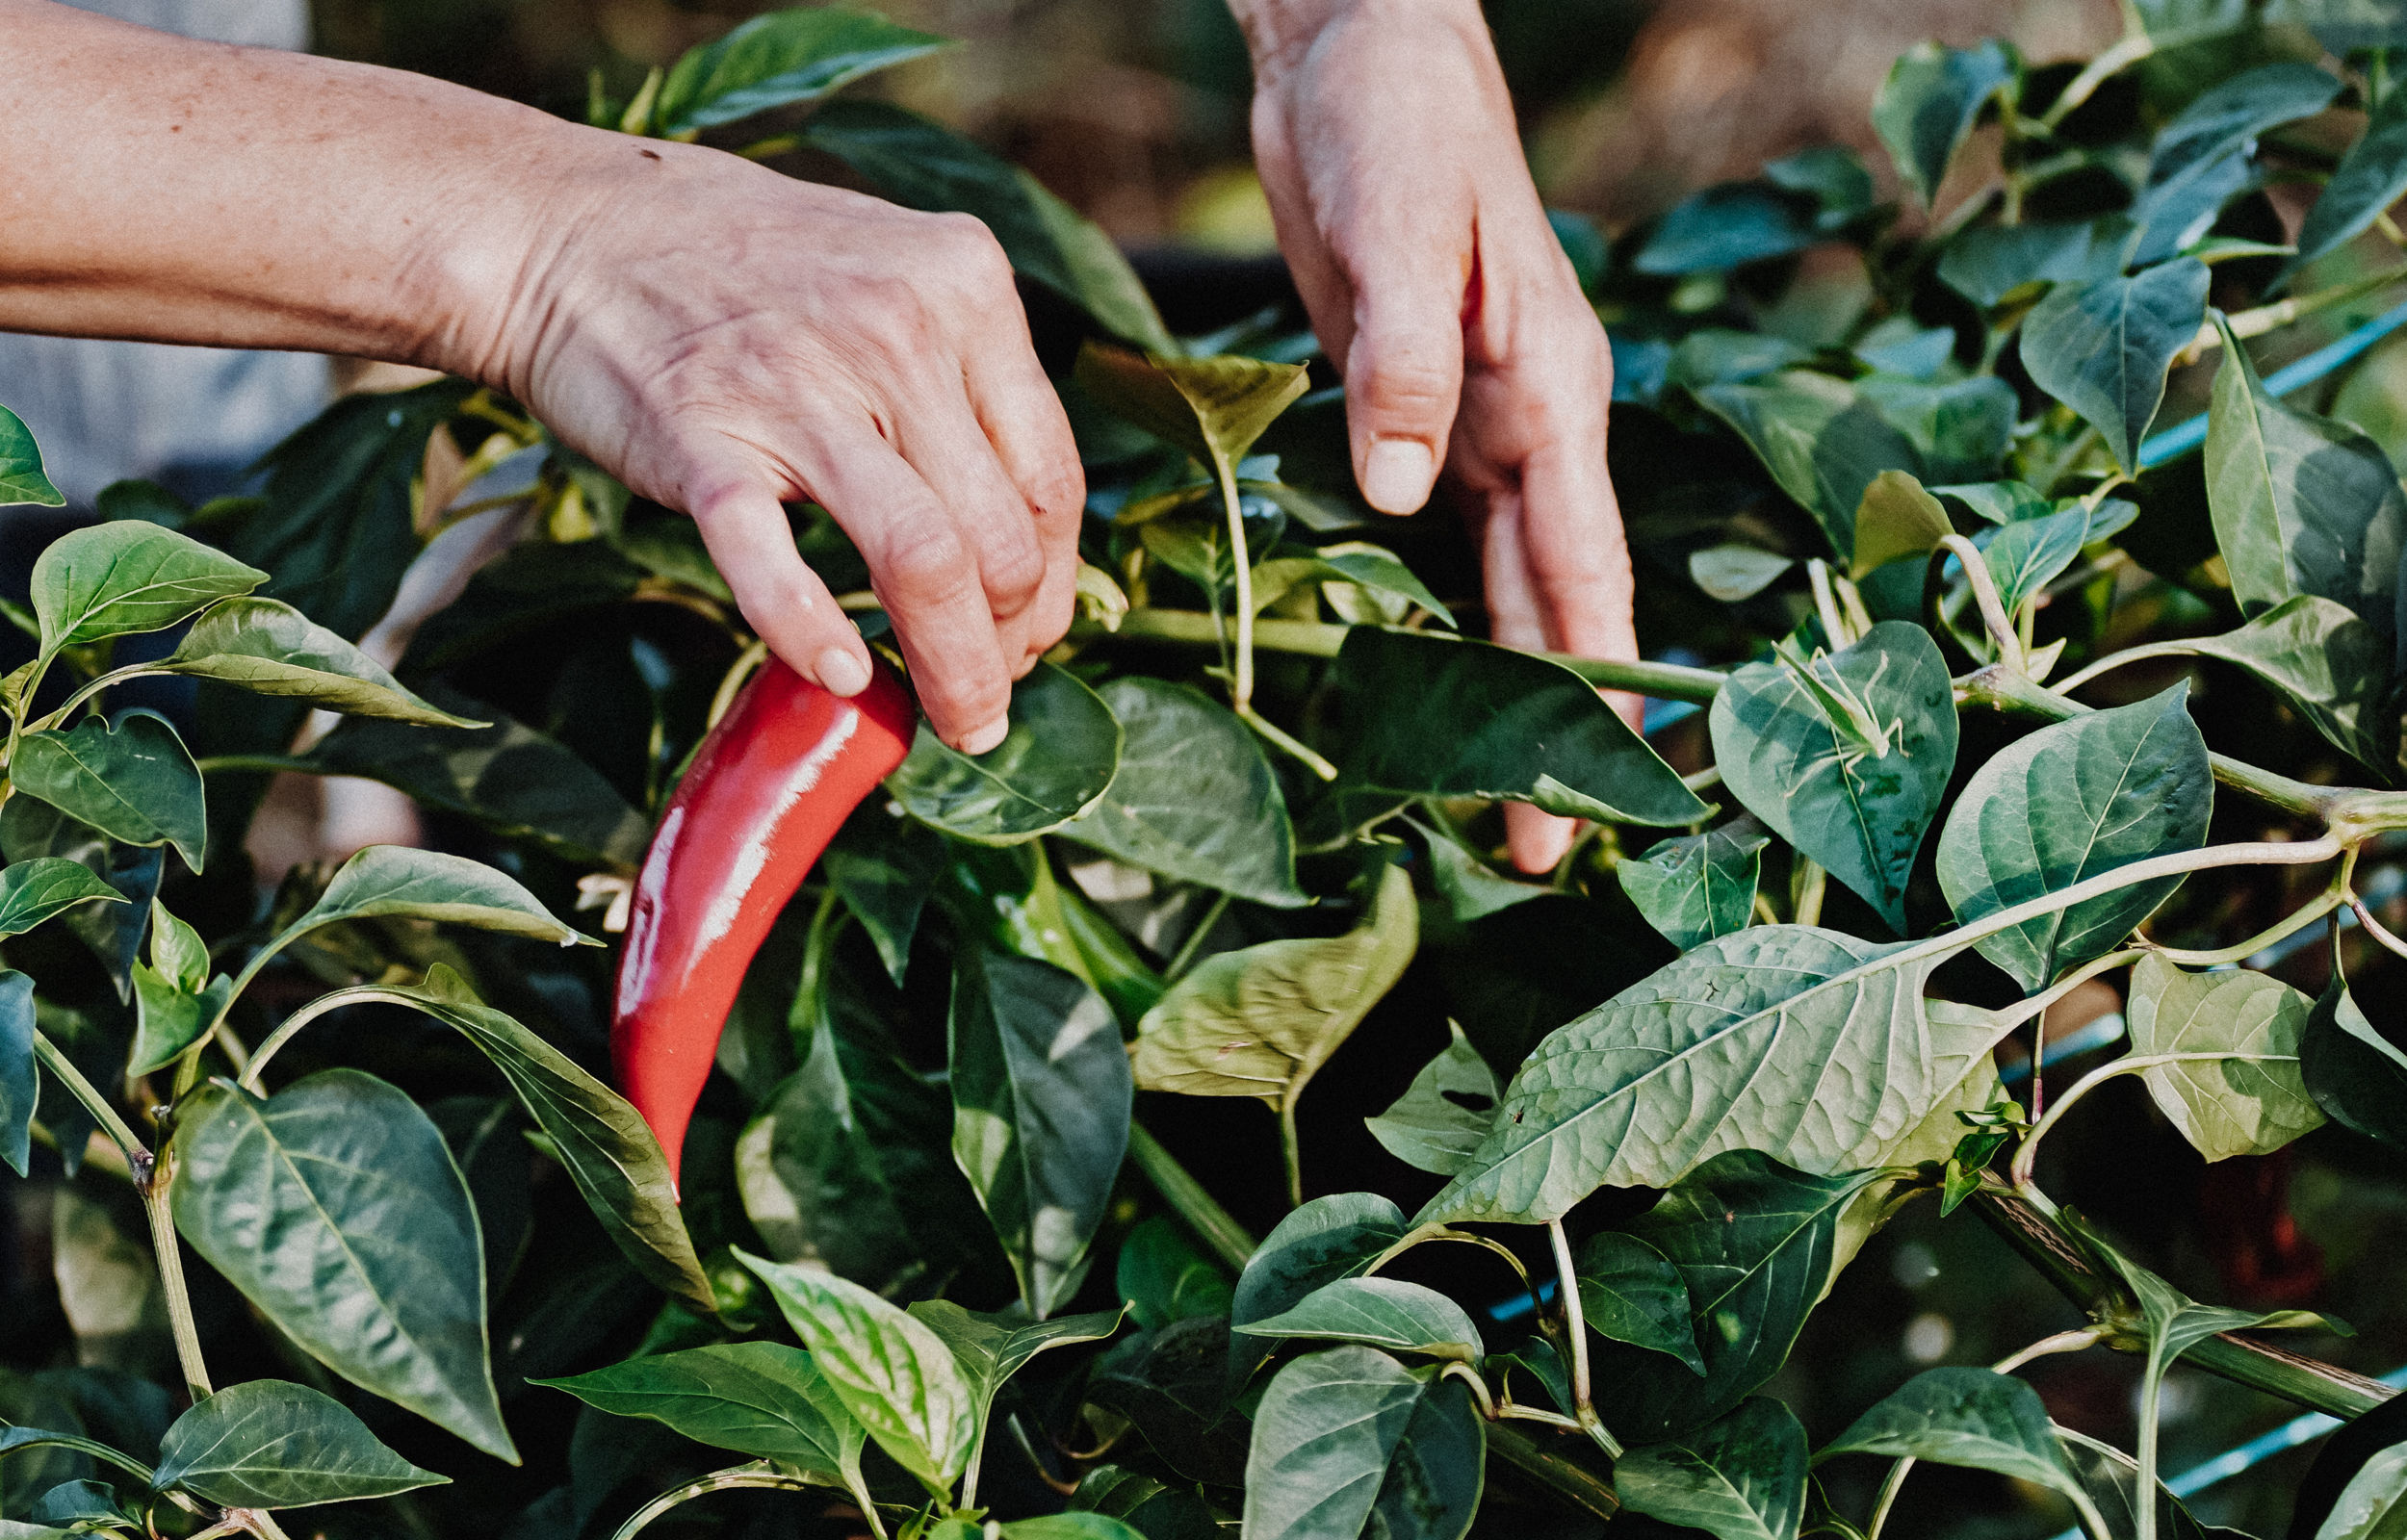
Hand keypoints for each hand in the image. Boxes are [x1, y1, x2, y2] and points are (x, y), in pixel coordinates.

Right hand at [463, 141, 1083, 753]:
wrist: (567, 229)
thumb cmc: (742, 267)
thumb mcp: (888, 273)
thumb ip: (960, 374)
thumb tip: (1021, 529)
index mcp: (965, 283)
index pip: (1050, 476)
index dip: (1054, 583)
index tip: (1034, 636)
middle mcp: (899, 327)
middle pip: (1000, 534)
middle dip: (1011, 644)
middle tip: (989, 696)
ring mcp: (798, 384)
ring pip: (923, 561)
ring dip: (953, 668)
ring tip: (952, 722)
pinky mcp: (700, 438)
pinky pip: (774, 562)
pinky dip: (812, 632)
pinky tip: (840, 675)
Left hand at [1238, 0, 1638, 870]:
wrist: (1361, 49)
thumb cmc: (1397, 119)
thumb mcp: (1395, 226)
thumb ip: (1402, 361)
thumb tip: (1405, 494)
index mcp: (1551, 389)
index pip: (1583, 565)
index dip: (1588, 684)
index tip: (1590, 796)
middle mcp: (1533, 419)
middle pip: (1558, 597)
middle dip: (1557, 723)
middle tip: (1535, 848)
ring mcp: (1482, 417)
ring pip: (1510, 579)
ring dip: (1511, 684)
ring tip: (1503, 791)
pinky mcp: (1421, 405)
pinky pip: (1453, 533)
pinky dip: (1455, 610)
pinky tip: (1437, 672)